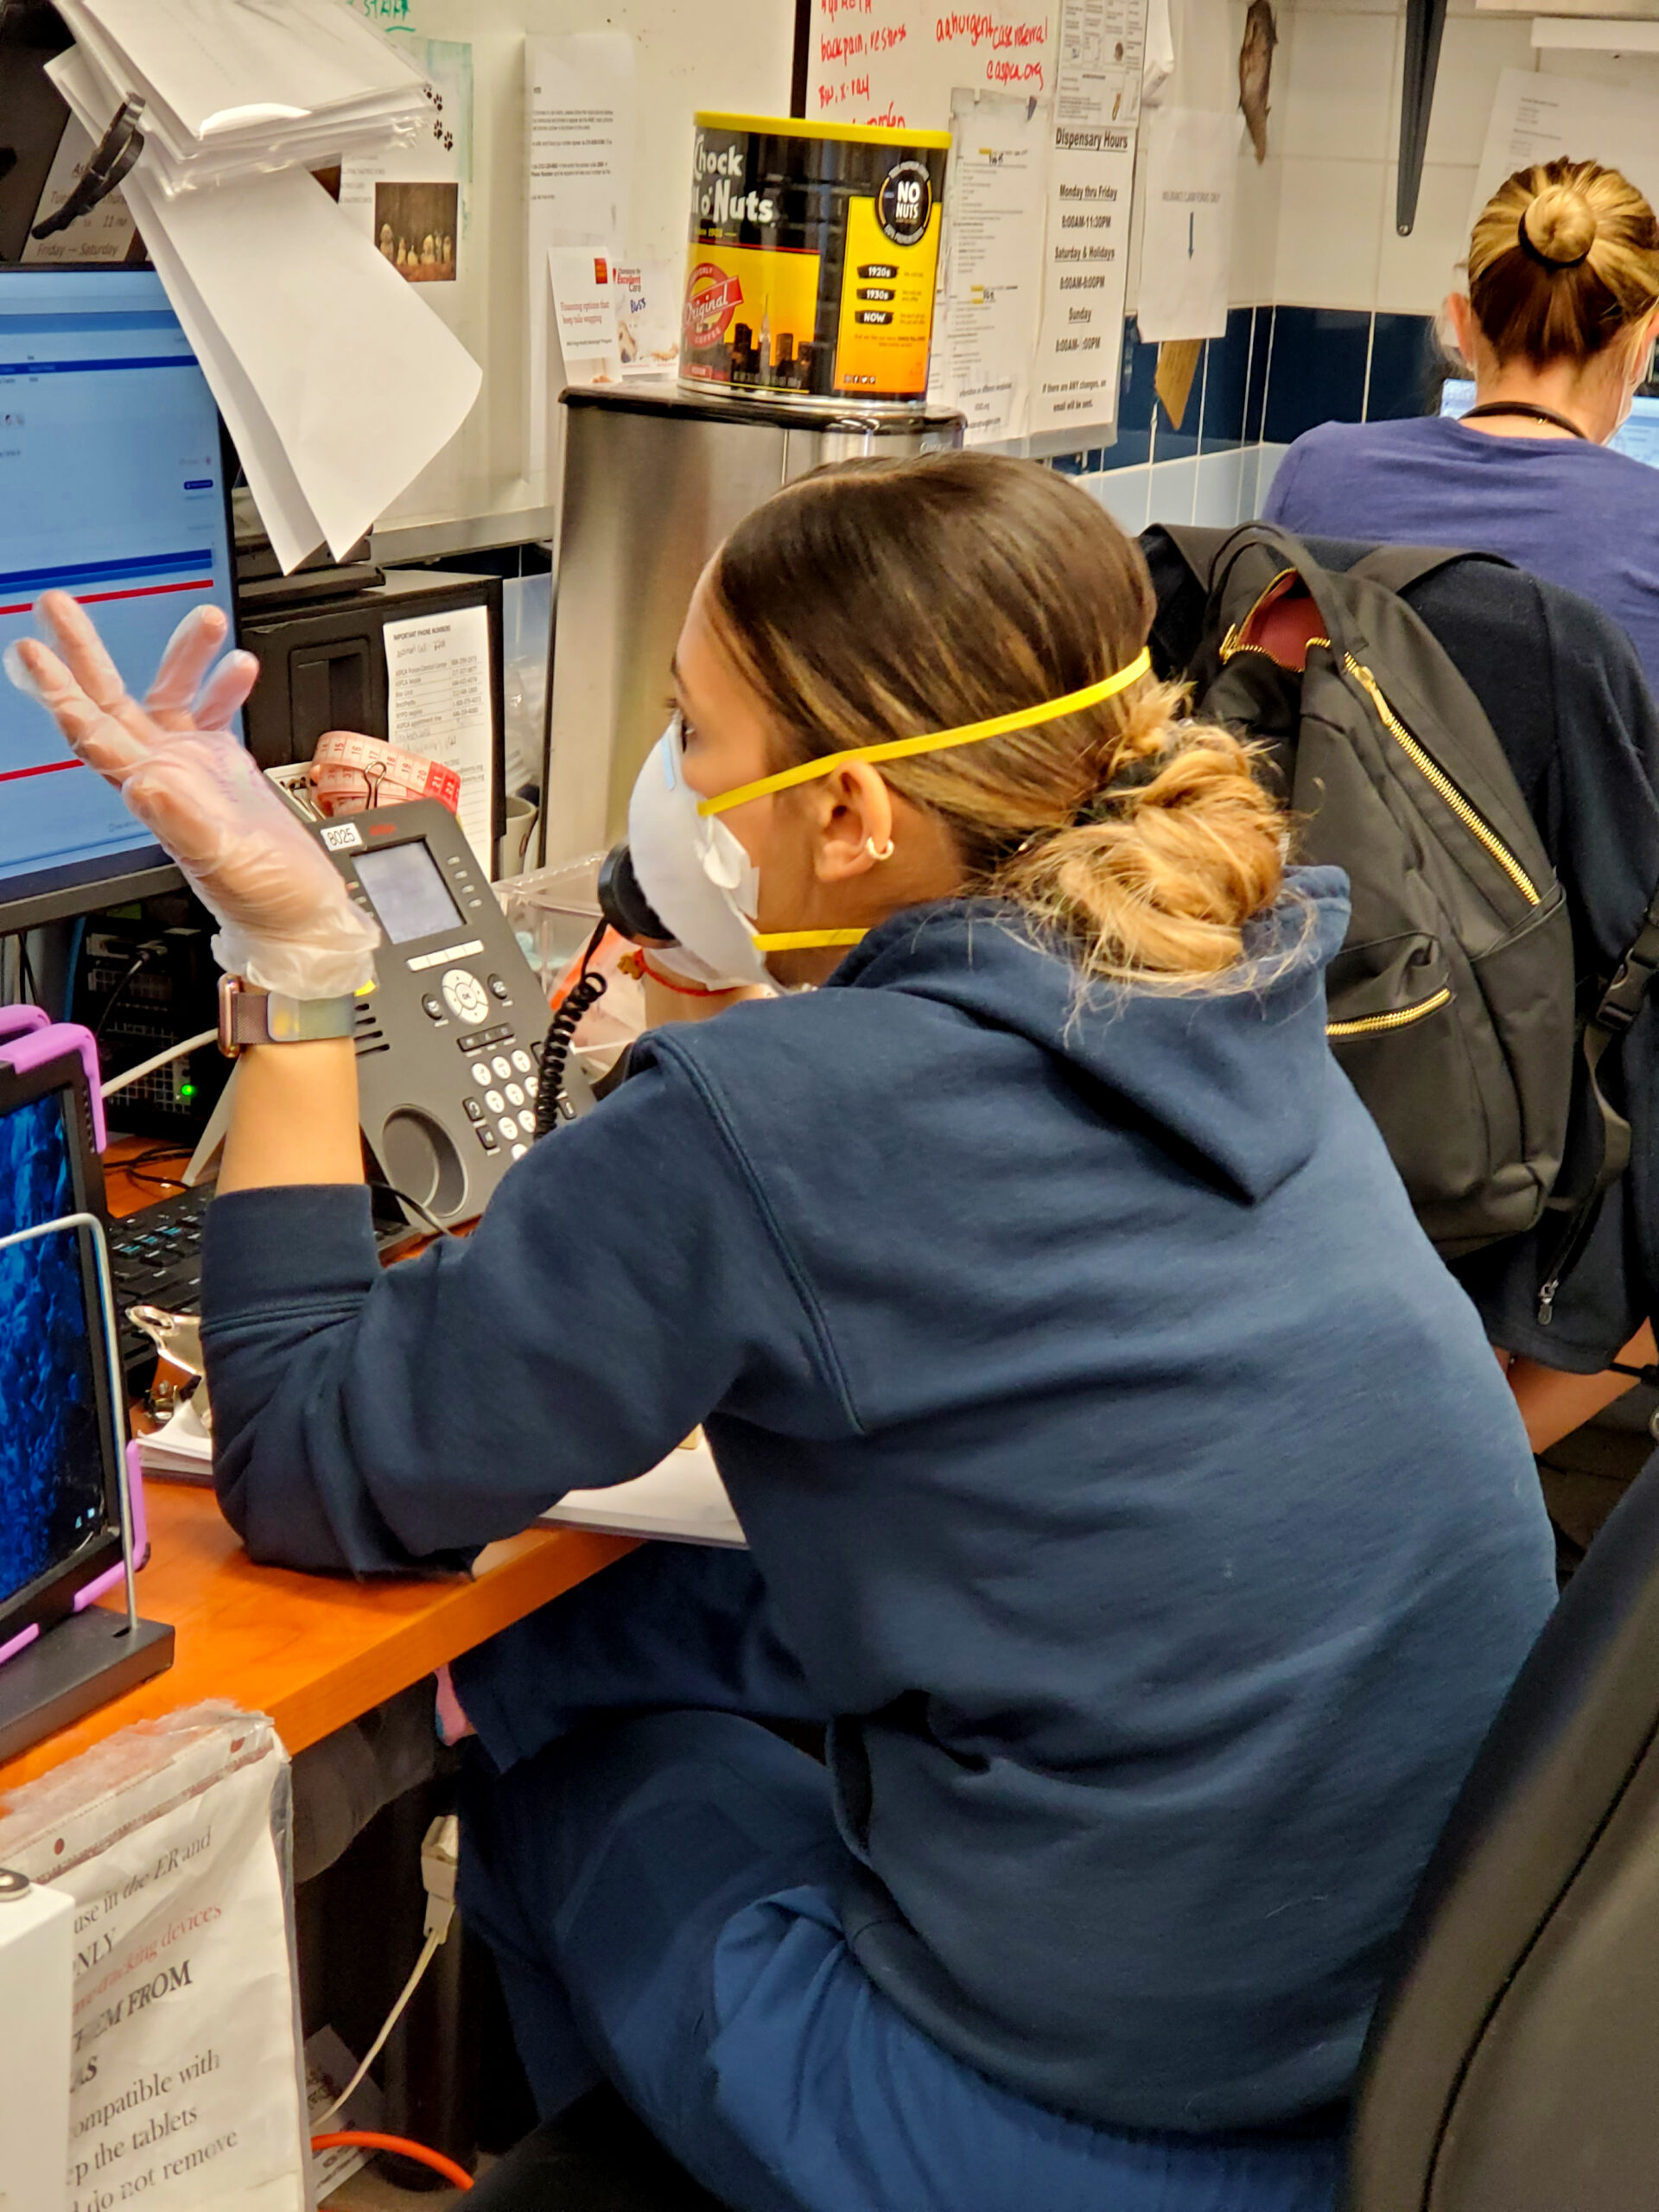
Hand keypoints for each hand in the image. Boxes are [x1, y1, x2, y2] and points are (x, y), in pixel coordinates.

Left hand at [6, 592, 378, 999]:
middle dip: (82, 653)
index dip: (61, 694)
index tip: (35, 655)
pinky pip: (212, 711)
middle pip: (110, 702)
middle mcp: (163, 774)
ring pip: (166, 696)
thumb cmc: (262, 900)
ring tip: (205, 620)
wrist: (300, 912)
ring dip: (181, 655)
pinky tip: (241, 667)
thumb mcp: (223, 861)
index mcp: (154, 794)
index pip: (92, 735)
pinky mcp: (223, 766)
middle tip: (56, 606)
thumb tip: (143, 783)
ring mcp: (192, 768)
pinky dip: (224, 685)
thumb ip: (183, 821)